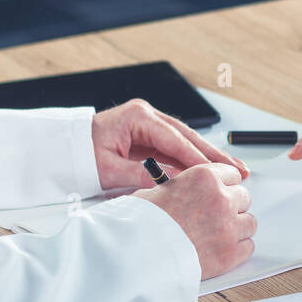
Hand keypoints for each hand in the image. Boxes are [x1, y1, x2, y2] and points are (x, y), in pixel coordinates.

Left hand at [91, 98, 248, 189]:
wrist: (62, 149)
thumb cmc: (79, 156)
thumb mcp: (107, 169)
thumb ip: (139, 176)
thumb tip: (170, 186)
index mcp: (137, 115)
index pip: (174, 139)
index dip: (197, 158)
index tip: (216, 174)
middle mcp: (147, 115)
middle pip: (188, 136)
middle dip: (214, 155)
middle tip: (239, 170)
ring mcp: (150, 123)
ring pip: (186, 142)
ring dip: (208, 158)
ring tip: (233, 171)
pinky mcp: (149, 135)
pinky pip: (176, 148)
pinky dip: (193, 160)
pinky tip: (210, 171)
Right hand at [132, 163, 254, 278]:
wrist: (136, 255)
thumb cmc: (140, 224)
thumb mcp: (156, 190)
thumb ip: (182, 185)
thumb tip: (186, 187)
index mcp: (204, 178)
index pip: (232, 174)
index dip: (224, 185)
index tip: (221, 192)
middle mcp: (220, 199)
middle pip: (244, 197)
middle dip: (232, 206)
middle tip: (216, 216)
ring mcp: (228, 227)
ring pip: (249, 223)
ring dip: (237, 228)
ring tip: (218, 235)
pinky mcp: (230, 254)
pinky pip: (248, 247)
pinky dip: (237, 249)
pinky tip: (221, 249)